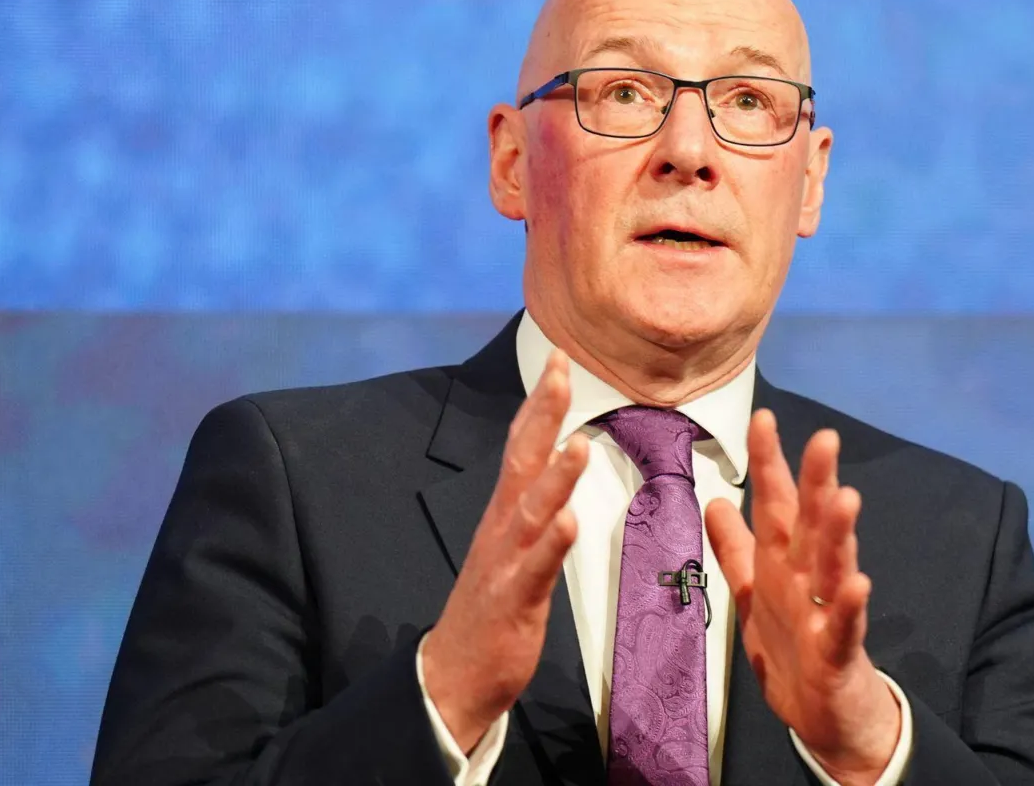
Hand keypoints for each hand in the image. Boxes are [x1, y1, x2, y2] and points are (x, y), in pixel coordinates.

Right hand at [423, 351, 588, 750]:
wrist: (455, 674)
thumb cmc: (492, 608)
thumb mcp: (514, 546)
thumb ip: (533, 505)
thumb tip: (556, 464)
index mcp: (504, 513)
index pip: (522, 445)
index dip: (540, 403)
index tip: (559, 360)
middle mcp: (501, 527)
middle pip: (522, 460)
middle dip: (542, 414)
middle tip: (560, 370)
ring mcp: (505, 561)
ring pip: (531, 511)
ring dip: (555, 477)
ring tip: (578, 443)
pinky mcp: (514, 598)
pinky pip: (536, 567)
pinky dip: (552, 543)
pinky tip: (570, 522)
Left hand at [706, 410, 899, 785]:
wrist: (828, 716)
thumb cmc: (794, 649)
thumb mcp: (753, 596)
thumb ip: (736, 549)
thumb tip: (715, 500)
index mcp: (783, 564)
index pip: (776, 504)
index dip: (769, 463)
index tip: (762, 417)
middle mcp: (808, 579)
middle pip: (811, 524)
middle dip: (816, 482)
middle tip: (824, 439)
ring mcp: (827, 613)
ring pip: (833, 566)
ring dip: (838, 534)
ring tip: (844, 498)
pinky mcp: (839, 652)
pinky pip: (844, 626)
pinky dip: (850, 605)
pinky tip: (857, 583)